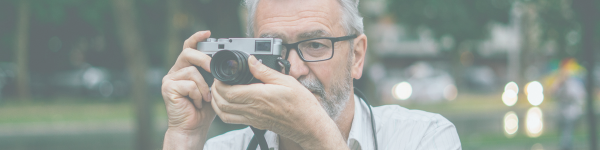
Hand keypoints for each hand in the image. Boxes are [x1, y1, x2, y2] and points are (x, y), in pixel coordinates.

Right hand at [162, 31, 214, 149]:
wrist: (193, 127)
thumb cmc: (204, 109)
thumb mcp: (213, 87)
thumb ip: (215, 74)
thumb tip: (225, 63)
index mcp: (186, 68)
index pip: (189, 47)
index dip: (197, 38)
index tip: (208, 33)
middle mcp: (176, 71)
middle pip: (188, 53)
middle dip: (204, 59)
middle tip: (213, 69)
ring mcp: (170, 78)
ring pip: (192, 71)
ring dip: (203, 86)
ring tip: (205, 98)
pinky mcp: (168, 87)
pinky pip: (188, 84)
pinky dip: (197, 94)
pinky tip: (196, 102)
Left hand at [211, 56, 348, 149]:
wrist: (308, 125)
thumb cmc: (301, 104)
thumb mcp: (286, 81)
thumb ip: (265, 71)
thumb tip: (251, 60)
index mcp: (259, 97)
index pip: (229, 92)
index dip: (219, 83)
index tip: (221, 74)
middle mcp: (253, 110)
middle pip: (222, 103)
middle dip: (215, 90)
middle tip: (218, 80)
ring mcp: (253, 119)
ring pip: (224, 114)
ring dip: (217, 102)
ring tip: (220, 90)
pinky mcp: (255, 123)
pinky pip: (232, 120)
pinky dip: (224, 111)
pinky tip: (228, 102)